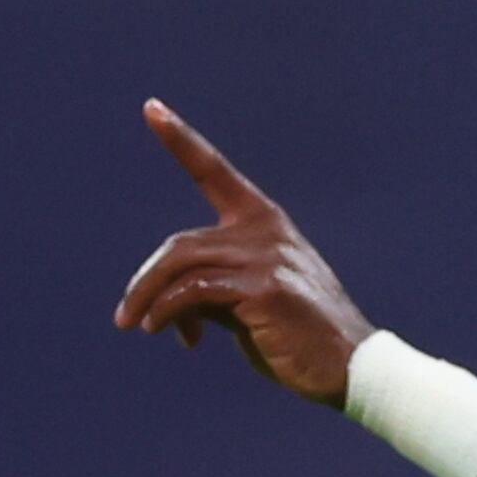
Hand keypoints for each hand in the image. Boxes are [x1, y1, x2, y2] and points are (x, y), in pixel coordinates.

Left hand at [113, 99, 375, 404]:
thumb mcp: (248, 305)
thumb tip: (163, 305)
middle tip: (126, 318)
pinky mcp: (264, 288)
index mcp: (266, 222)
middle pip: (180, 244)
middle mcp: (266, 230)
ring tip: (136, 325)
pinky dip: (171, 312)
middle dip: (146, 282)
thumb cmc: (298, 340)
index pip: (214, 172)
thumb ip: (212, 289)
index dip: (181, 139)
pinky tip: (174, 335)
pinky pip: (195, 292)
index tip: (151, 108)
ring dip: (149, 298)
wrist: (350, 369)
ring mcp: (267, 257)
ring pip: (182, 265)